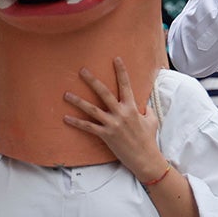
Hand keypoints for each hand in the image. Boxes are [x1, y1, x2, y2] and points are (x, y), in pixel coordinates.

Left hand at [61, 58, 161, 179]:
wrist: (145, 158)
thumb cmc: (148, 139)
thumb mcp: (151, 120)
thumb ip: (146, 110)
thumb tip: (144, 105)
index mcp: (132, 107)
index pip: (126, 85)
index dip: (121, 71)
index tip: (116, 58)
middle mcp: (121, 113)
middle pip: (104, 93)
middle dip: (92, 81)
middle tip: (82, 70)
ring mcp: (112, 124)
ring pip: (92, 109)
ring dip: (78, 101)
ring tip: (66, 94)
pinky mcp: (106, 135)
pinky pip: (88, 127)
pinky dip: (76, 123)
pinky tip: (66, 118)